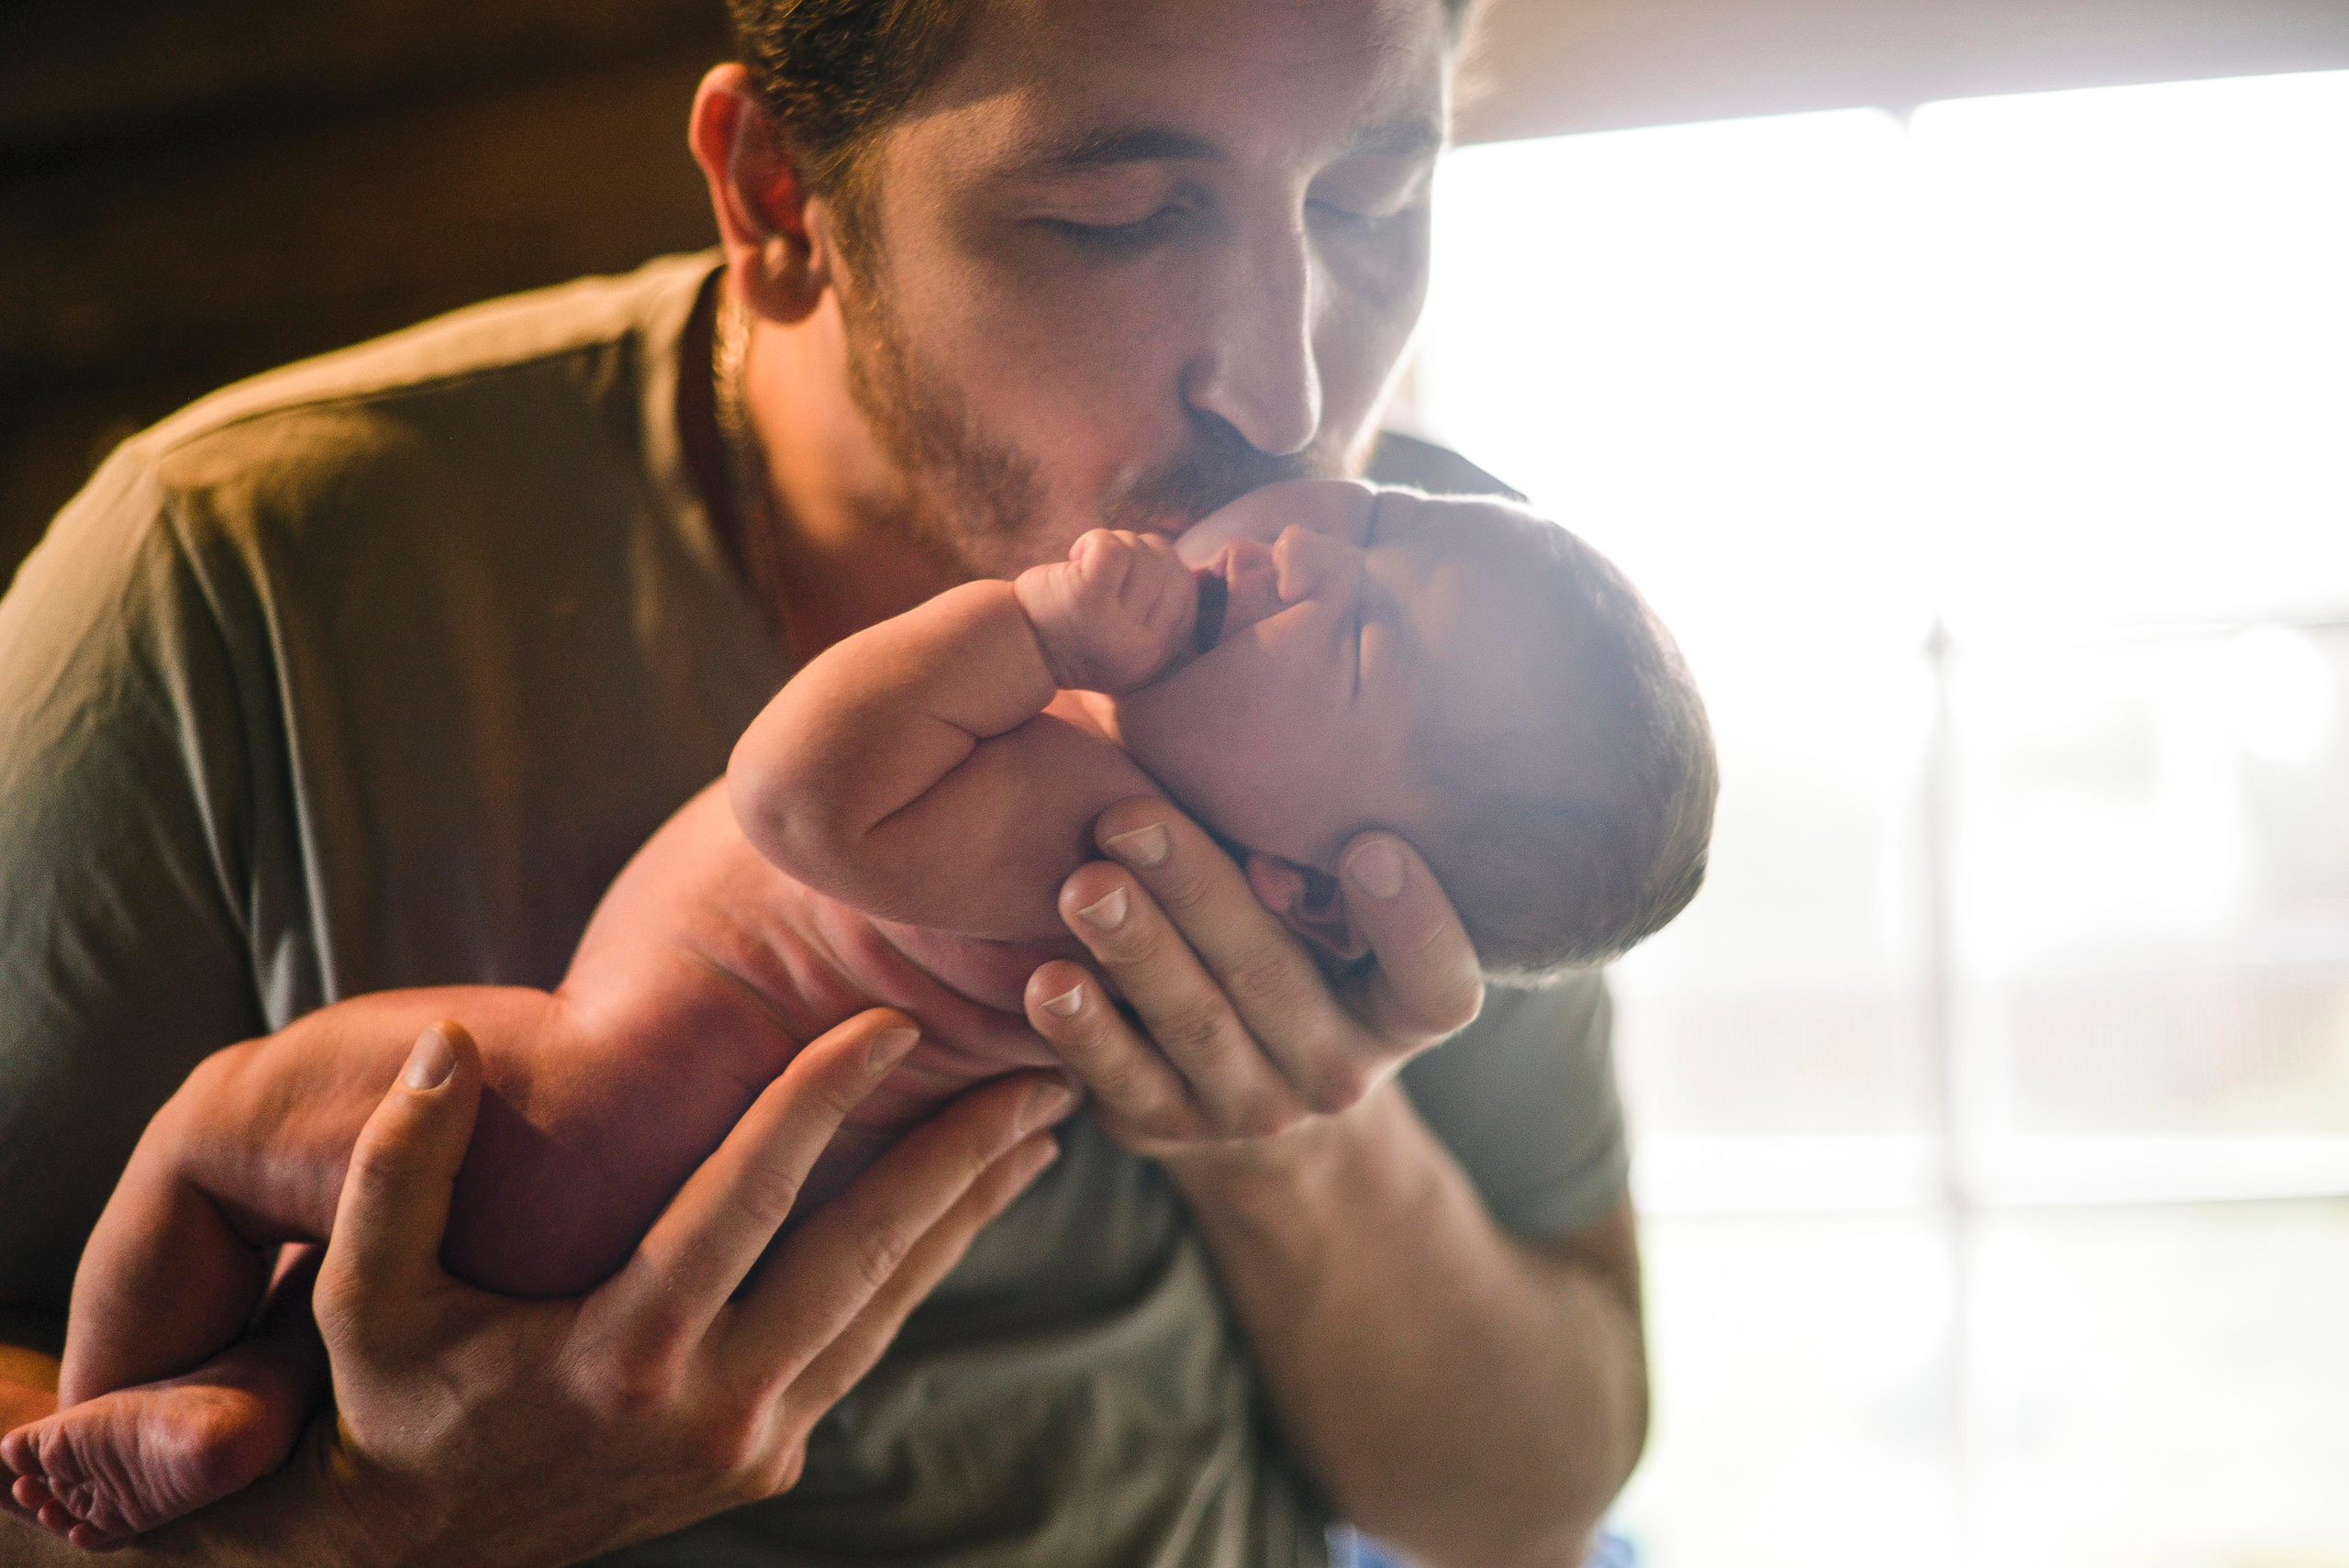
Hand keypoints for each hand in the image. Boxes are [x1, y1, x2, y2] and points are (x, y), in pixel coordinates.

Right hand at [292, 1011, 1071, 1567]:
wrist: (412, 1554)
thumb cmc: (387, 1400)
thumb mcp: (364, 1293)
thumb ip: (401, 1166)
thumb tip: (444, 1039)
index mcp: (618, 1352)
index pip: (748, 1197)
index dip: (823, 1098)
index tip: (895, 1019)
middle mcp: (707, 1407)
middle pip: (866, 1255)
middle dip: (961, 1155)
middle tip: (1041, 1071)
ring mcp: (751, 1446)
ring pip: (887, 1306)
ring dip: (966, 1211)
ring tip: (1034, 1129)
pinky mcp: (769, 1465)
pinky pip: (862, 1345)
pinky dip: (919, 1269)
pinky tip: (961, 1206)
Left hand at [1013, 529, 1199, 692]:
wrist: (1012, 647)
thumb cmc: (1070, 630)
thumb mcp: (1127, 635)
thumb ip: (1163, 611)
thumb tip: (1203, 572)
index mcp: (1159, 660)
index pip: (1189, 589)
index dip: (1160, 568)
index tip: (1123, 582)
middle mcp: (1145, 652)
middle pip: (1171, 565)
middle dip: (1138, 553)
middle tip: (1103, 572)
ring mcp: (1117, 628)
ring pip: (1144, 552)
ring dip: (1112, 545)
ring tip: (1085, 570)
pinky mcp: (1089, 602)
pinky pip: (1113, 547)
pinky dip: (1092, 540)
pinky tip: (1074, 559)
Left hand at [1021, 799, 1483, 1165]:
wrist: (1231, 1062)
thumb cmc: (1274, 915)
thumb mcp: (1314, 879)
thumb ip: (1305, 810)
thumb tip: (1271, 651)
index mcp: (1399, 1006)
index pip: (1437, 986)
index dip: (1415, 925)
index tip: (1369, 841)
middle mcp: (1339, 1065)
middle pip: (1278, 981)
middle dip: (1201, 894)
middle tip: (1131, 818)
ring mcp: (1253, 1106)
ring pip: (1199, 1027)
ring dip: (1137, 952)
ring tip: (1083, 887)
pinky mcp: (1167, 1129)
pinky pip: (1124, 1083)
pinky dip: (1084, 1033)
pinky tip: (1045, 981)